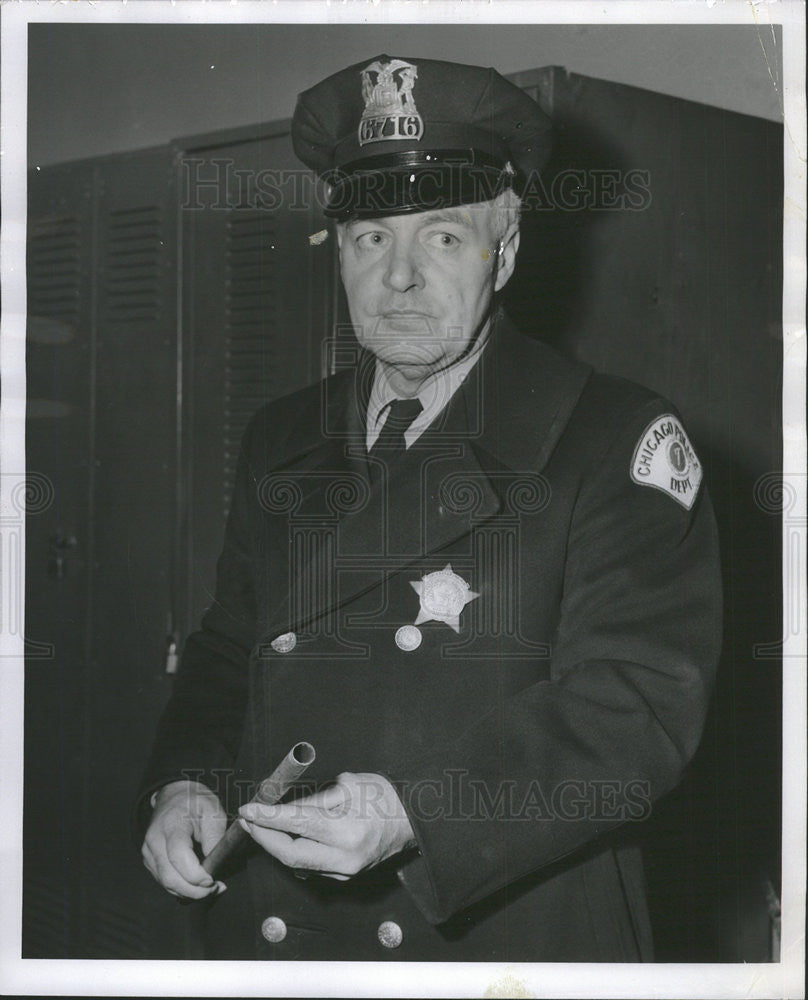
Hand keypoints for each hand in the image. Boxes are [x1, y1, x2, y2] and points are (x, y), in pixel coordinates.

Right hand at [141, 780, 227, 898]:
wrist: (174, 796)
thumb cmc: (195, 802)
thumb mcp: (212, 810)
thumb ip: (214, 836)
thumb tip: (214, 864)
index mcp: (171, 824)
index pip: (178, 856)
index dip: (194, 875)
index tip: (212, 881)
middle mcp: (154, 840)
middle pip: (169, 877)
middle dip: (194, 890)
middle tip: (216, 888)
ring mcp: (149, 852)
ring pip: (166, 884)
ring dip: (189, 892)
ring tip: (211, 888)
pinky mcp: (150, 861)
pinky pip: (165, 882)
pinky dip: (182, 888)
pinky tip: (197, 885)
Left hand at [238, 772, 415, 879]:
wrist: (412, 819)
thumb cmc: (383, 796)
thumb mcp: (348, 785)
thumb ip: (312, 797)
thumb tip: (279, 801)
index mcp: (347, 832)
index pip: (297, 825)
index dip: (268, 817)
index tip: (249, 810)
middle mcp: (344, 858)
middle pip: (290, 855)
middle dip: (264, 837)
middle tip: (249, 820)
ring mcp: (344, 872)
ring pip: (297, 863)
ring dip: (276, 844)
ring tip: (263, 824)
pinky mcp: (344, 876)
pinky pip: (311, 865)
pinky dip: (294, 850)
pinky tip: (287, 836)